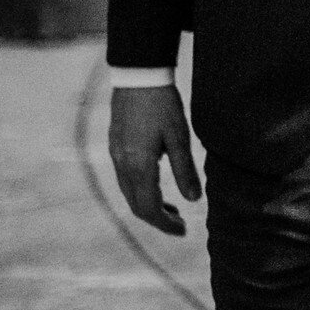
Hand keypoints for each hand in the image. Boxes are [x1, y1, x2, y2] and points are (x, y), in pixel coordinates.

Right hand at [108, 84, 201, 235]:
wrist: (138, 77)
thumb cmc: (163, 105)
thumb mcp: (180, 137)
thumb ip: (185, 170)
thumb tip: (194, 199)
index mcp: (139, 166)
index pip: (149, 207)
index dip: (165, 224)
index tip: (182, 231)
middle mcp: (122, 165)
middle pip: (136, 204)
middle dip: (157, 218)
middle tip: (179, 224)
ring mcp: (116, 156)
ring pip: (129, 192)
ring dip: (149, 204)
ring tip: (172, 208)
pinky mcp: (115, 146)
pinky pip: (125, 178)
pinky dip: (140, 189)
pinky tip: (157, 183)